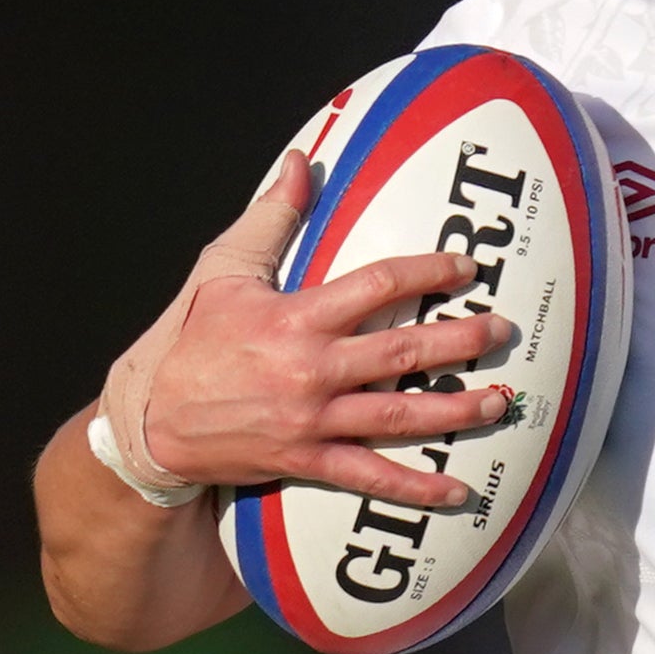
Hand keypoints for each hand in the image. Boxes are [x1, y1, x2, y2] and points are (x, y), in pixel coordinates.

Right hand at [110, 152, 520, 510]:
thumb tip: (301, 161)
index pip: (377, 285)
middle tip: (502, 332)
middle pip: (403, 352)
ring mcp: (313, 418)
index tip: (465, 268)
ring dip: (454, 410)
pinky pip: (370, 476)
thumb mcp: (225, 269)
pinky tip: (457, 492)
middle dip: (460, 342)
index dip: (428, 274)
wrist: (152, 420)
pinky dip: (415, 488)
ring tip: (499, 403)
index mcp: (296, 317)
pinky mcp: (308, 460)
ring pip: (399, 414)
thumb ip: (271, 216)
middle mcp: (311, 368)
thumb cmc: (190, 340)